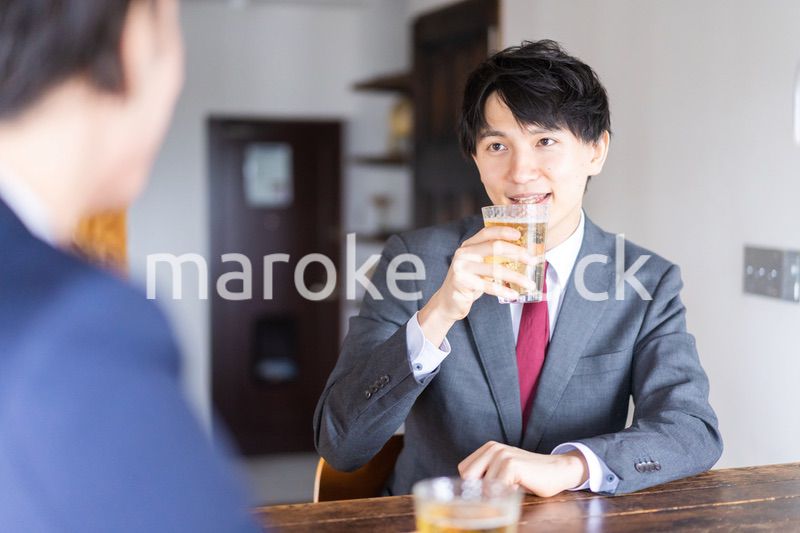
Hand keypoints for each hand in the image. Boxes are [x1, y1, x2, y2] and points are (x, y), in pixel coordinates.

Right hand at [418, 226, 535, 345]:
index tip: (520, 235)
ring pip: (494, 269)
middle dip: (517, 253)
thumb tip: (523, 254)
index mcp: (469, 245)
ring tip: (530, 284)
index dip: (504, 231)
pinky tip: (515, 294)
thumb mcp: (480, 266)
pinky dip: (504, 290)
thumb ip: (493, 258)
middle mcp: (463, 253)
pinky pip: (488, 285)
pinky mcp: (461, 282)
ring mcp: (461, 267)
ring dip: (516, 277)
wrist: (449, 302)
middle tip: (533, 261)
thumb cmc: (470, 282)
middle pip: (494, 247)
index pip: (487, 232)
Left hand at [458, 441, 587, 497]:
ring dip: (497, 493)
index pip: (464, 470)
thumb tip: (465, 491)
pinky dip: (507, 493)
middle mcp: (493, 448)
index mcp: (488, 448)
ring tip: (513, 487)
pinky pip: (497, 488)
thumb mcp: (504, 472)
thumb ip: (486, 476)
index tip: (487, 491)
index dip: (472, 485)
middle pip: (468, 477)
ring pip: (483, 485)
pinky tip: (519, 486)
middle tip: (498, 493)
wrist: (558, 471)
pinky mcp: (511, 465)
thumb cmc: (530, 476)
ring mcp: (502, 455)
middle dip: (479, 490)